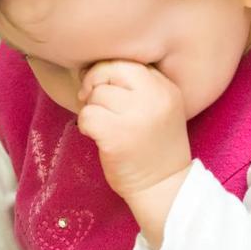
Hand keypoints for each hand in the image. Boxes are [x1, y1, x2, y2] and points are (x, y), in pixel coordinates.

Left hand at [77, 61, 191, 246]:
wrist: (163, 187)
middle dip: (94, 83)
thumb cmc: (154, 147)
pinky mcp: (117, 135)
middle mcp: (155, 97)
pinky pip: (87, 115)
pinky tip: (95, 136)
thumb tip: (91, 69)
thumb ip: (137, 86)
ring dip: (91, 109)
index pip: (128, 62)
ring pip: (95, 95)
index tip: (103, 88)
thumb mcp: (159, 108)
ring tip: (102, 125)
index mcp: (166, 88)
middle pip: (109, 71)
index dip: (108, 72)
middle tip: (91, 100)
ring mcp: (136, 116)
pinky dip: (85, 125)